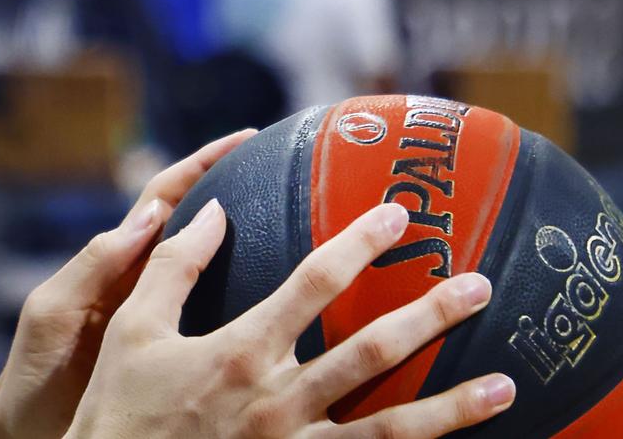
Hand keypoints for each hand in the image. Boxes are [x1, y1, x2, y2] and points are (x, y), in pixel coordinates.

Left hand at [0, 131, 257, 438]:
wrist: (27, 434)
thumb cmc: (33, 375)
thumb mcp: (54, 310)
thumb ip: (95, 262)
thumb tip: (151, 214)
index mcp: (115, 264)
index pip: (165, 198)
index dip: (202, 164)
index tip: (246, 138)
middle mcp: (142, 284)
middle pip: (195, 222)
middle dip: (235, 189)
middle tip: (287, 172)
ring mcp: (158, 317)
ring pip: (210, 266)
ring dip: (249, 241)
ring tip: (301, 226)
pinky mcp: (169, 353)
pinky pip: (213, 315)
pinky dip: (246, 299)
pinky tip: (283, 302)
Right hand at [62, 200, 513, 438]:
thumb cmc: (117, 412)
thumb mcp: (132, 330)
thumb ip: (173, 265)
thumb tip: (211, 207)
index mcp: (239, 351)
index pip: (314, 284)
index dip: (358, 243)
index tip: (398, 214)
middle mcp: (276, 402)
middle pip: (371, 352)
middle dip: (430, 315)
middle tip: (479, 286)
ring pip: (389, 430)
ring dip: (450, 408)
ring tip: (505, 387)